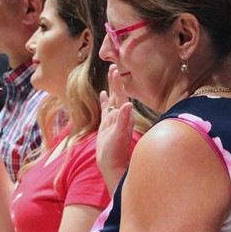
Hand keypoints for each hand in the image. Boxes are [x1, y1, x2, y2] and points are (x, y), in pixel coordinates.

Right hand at [97, 65, 134, 192]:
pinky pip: (105, 109)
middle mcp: (119, 116)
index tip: (115, 70)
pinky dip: (104, 100)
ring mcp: (112, 120)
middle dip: (115, 81)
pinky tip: (102, 94)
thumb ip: (124, 120)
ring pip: (111, 99)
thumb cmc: (115, 152)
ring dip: (110, 87)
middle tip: (113, 66)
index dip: (117, 83)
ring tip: (110, 75)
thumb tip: (128, 104)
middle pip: (116, 94)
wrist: (111, 164)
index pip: (120, 95)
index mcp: (123, 116)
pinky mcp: (106, 125)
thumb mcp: (119, 135)